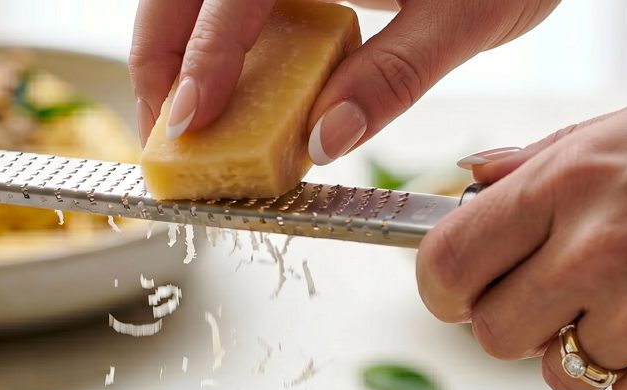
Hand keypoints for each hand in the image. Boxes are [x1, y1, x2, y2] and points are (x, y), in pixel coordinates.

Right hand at [129, 0, 559, 154]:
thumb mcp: (465, 15)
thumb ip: (392, 77)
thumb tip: (326, 140)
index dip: (202, 58)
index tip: (187, 123)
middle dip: (161, 58)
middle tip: (166, 137)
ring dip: (179, 57)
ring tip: (184, 127)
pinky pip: (239, 8)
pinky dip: (220, 53)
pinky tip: (229, 100)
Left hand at [417, 106, 626, 389]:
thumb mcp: (608, 136)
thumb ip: (533, 168)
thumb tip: (468, 185)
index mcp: (563, 184)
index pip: (446, 268)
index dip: (446, 290)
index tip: (461, 291)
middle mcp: (596, 247)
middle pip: (496, 338)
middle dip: (517, 325)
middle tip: (556, 294)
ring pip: (562, 376)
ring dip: (584, 351)